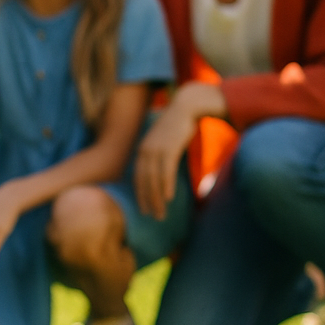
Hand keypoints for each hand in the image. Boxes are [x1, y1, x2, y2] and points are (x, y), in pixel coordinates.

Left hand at [134, 82, 224, 219]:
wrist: (186, 107)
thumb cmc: (177, 125)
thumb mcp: (163, 141)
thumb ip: (159, 155)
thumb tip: (161, 171)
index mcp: (142, 150)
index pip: (138, 177)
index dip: (141, 194)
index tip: (144, 209)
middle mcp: (146, 151)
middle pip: (144, 182)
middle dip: (149, 201)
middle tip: (154, 217)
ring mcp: (156, 149)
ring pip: (154, 180)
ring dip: (158, 199)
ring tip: (162, 213)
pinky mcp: (169, 148)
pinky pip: (166, 171)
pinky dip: (166, 185)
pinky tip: (169, 198)